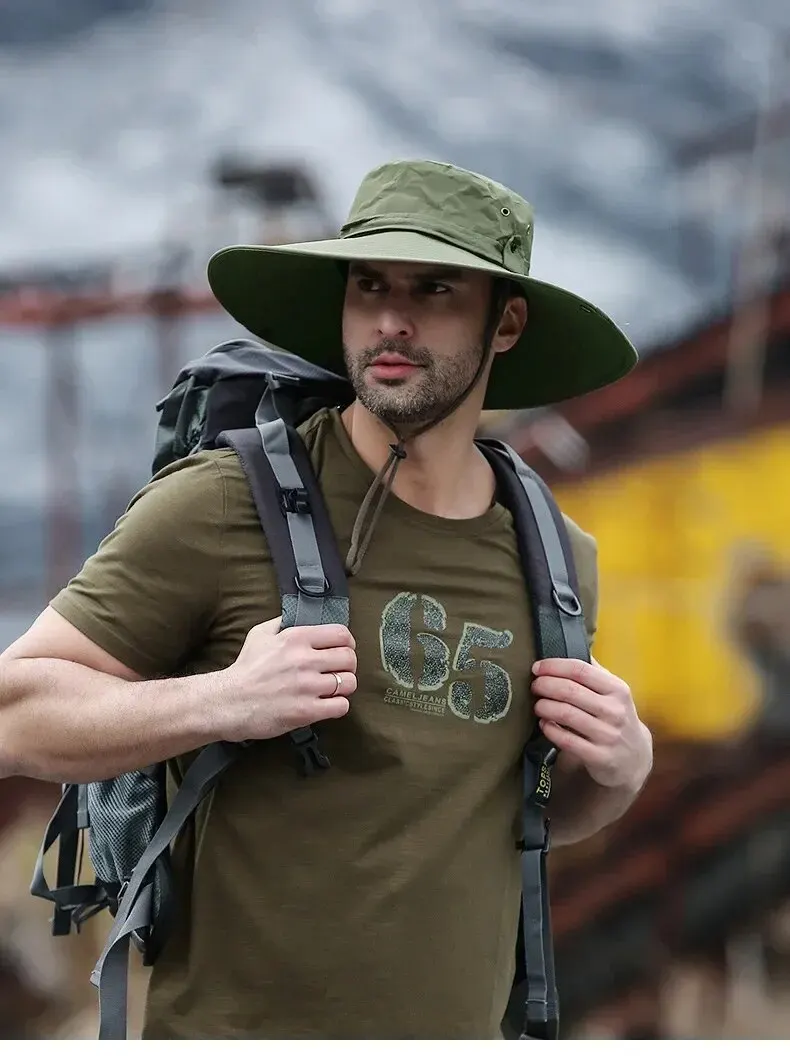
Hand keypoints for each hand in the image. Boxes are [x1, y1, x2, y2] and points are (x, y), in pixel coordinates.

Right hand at [217, 617, 356, 741]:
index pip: (341, 634)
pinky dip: (338, 706)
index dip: (347, 643)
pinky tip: (328, 704)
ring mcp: (307, 686)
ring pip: (349, 683)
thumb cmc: (245, 669)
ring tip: (333, 689)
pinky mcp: (306, 711)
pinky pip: (341, 706)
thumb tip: (298, 617)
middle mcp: (304, 660)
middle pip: (349, 658)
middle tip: (339, 671)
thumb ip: (282, 623)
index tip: (343, 650)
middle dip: (348, 665)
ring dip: (344, 686)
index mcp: (296, 638)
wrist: (228, 702)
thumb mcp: (259, 634)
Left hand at [531, 656, 651, 792]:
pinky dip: (550, 730)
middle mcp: (614, 710)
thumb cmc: (617, 717)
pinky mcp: (599, 757)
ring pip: (566, 714)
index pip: (581, 670)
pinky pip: (567, 740)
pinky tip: (544, 725)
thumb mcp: (615, 693)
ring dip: (544, 707)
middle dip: (545, 686)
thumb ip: (595, 672)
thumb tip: (571, 646)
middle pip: (570, 691)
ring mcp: (608, 734)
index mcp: (617, 689)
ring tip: (537, 705)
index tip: (537, 668)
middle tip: (534, 686)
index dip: (554, 666)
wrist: (635, 758)